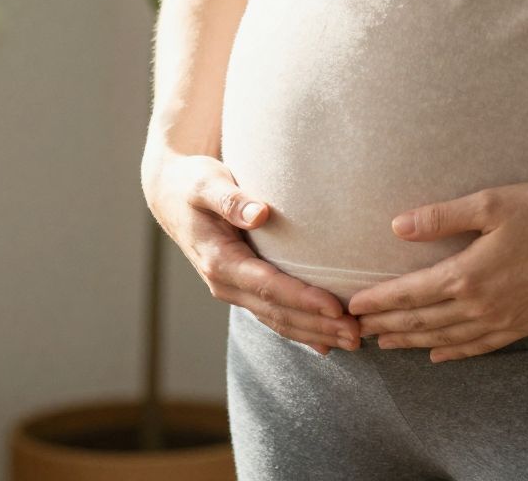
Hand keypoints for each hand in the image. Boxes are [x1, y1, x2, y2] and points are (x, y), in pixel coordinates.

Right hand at [142, 146, 362, 356]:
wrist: (170, 195)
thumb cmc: (192, 183)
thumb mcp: (205, 184)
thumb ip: (231, 199)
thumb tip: (260, 213)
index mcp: (219, 260)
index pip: (267, 285)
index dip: (302, 298)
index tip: (335, 307)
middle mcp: (225, 283)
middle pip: (277, 312)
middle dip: (318, 326)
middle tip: (357, 334)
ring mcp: (232, 290)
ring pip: (277, 320)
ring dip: (314, 334)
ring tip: (353, 341)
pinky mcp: (241, 288)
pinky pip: (272, 315)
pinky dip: (299, 330)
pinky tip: (325, 343)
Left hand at [346, 180, 527, 361]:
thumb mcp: (493, 202)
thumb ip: (442, 217)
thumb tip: (397, 225)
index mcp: (468, 274)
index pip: (410, 294)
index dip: (379, 301)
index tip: (352, 305)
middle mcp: (482, 305)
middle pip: (422, 321)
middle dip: (386, 325)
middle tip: (356, 330)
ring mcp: (505, 320)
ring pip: (447, 339)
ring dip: (413, 342)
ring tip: (387, 344)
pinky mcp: (527, 325)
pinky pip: (480, 347)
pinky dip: (454, 353)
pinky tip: (440, 355)